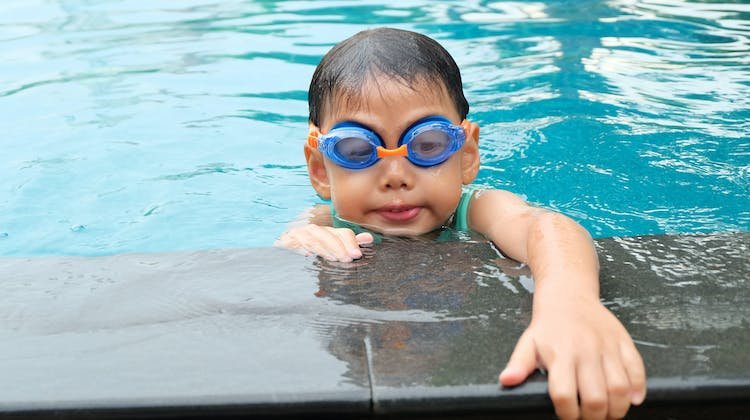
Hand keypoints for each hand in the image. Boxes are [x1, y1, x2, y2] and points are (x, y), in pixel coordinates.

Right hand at [275, 225, 373, 261]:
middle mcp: (314, 231)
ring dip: (324, 248)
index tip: (357, 255)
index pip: (342, 233)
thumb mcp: (333, 249)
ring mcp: (299, 235)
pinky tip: (309, 255)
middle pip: (328, 235)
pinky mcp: (286, 242)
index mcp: (328, 232)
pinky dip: (302, 248)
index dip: (350, 242)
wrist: (285, 254)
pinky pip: (295, 244)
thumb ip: (350, 243)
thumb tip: (369, 238)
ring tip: (334, 258)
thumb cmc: (313, 253)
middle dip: (339, 246)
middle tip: (348, 258)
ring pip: (313, 239)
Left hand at [499, 296, 645, 418]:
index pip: (564, 394)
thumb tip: (506, 381)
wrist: (569, 294)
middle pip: (596, 398)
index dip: (567, 413)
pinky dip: (639, 389)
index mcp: (560, 354)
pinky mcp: (623, 342)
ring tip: (608, 413)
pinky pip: (637, 370)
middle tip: (589, 418)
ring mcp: (607, 346)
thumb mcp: (528, 342)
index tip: (567, 416)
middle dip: (593, 417)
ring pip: (620, 388)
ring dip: (617, 409)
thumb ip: (519, 364)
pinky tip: (632, 399)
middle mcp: (586, 350)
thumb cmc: (548, 324)